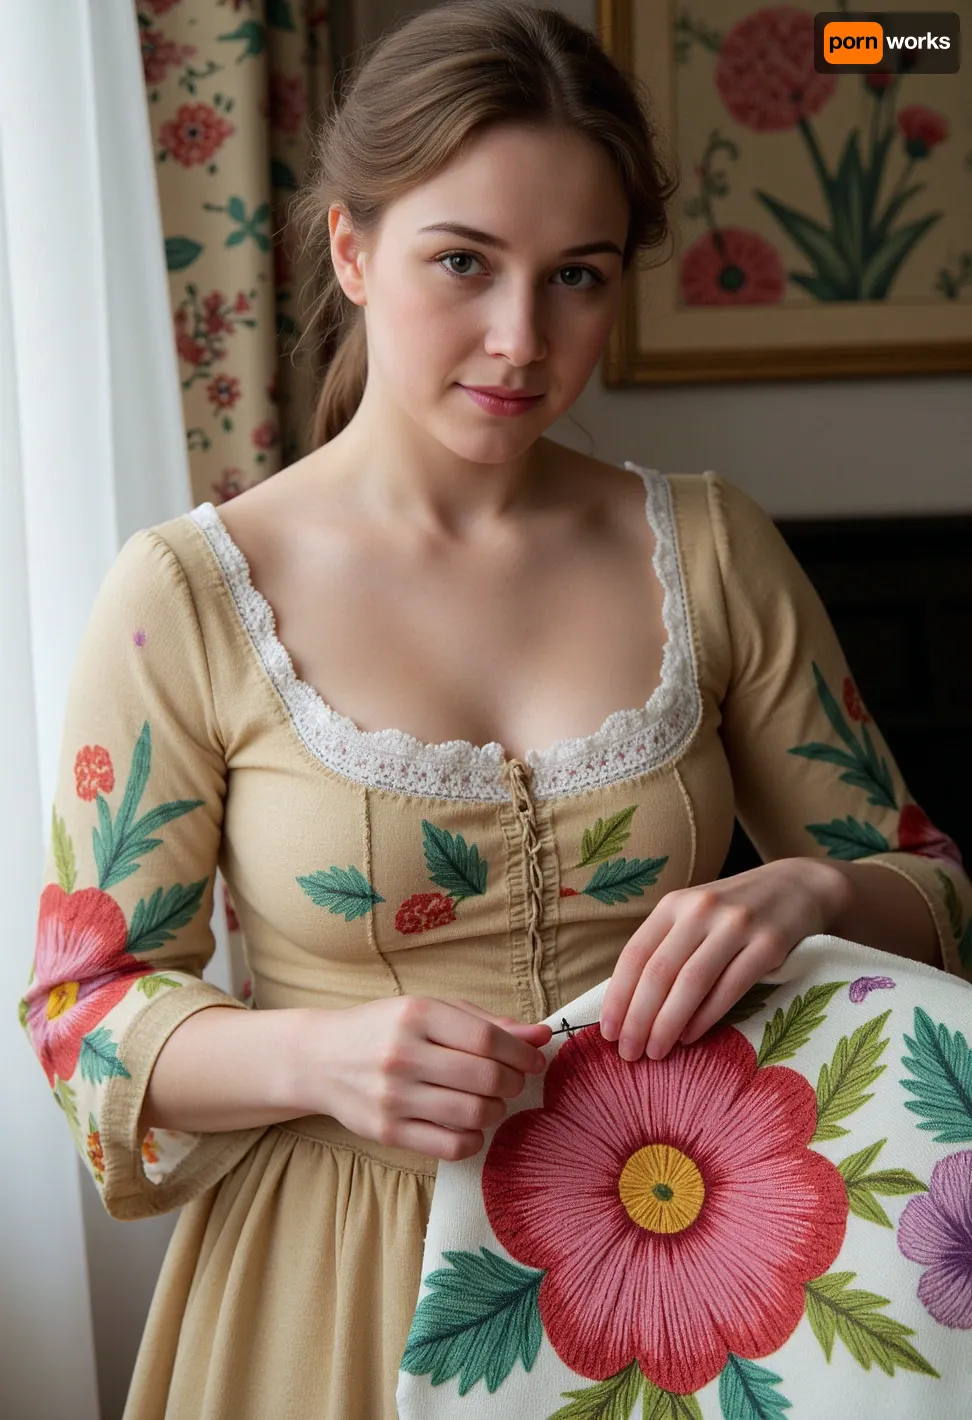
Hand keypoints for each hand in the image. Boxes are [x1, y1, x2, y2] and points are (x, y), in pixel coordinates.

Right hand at [315, 996, 550, 1161]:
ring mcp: (392, 1096)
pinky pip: (449, 1146)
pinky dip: (473, 1139)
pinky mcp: (386, 1131)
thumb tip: (542, 1035)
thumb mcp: (431, 1012)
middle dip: (513, 1083)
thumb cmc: (385, 1029)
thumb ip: (486, 1023)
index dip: (522, 1053)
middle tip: (512, 1082)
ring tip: (491, 1102)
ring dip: (496, 1111)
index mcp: (417, 1015)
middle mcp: (403, 1054)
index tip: (534, 1060)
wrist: (321, 1058)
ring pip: (472, 1114)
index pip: (488, 1039)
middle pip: (484, 1078)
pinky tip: (470, 1126)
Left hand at [599, 858, 848, 1060]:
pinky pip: (729, 988)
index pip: (635, 955)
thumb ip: (666, 947)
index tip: (607, 1032)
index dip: (618, 997)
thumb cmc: (735, 912)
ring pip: (691, 983)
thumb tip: (629, 1004)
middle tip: (628, 1053)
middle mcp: (701, 910)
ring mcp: (737, 925)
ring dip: (668, 1023)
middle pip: (659, 972)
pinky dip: (706, 1017)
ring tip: (655, 1052)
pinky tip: (690, 1037)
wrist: (798, 886)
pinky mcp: (769, 944)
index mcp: (675, 904)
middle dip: (639, 1018)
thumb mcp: (695, 916)